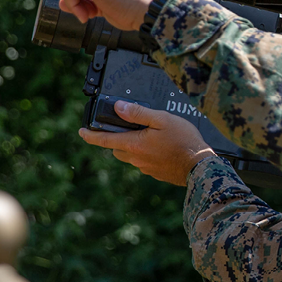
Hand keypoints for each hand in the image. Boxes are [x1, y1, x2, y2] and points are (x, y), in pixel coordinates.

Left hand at [79, 101, 216, 186]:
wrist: (200, 167)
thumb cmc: (184, 142)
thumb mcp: (162, 119)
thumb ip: (138, 113)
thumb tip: (118, 107)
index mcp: (134, 144)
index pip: (104, 140)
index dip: (90, 136)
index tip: (81, 132)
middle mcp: (136, 159)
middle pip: (117, 148)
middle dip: (118, 138)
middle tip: (130, 127)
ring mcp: (145, 168)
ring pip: (131, 156)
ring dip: (133, 146)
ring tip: (151, 136)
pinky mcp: (155, 173)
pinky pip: (144, 162)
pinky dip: (147, 154)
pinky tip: (162, 148)